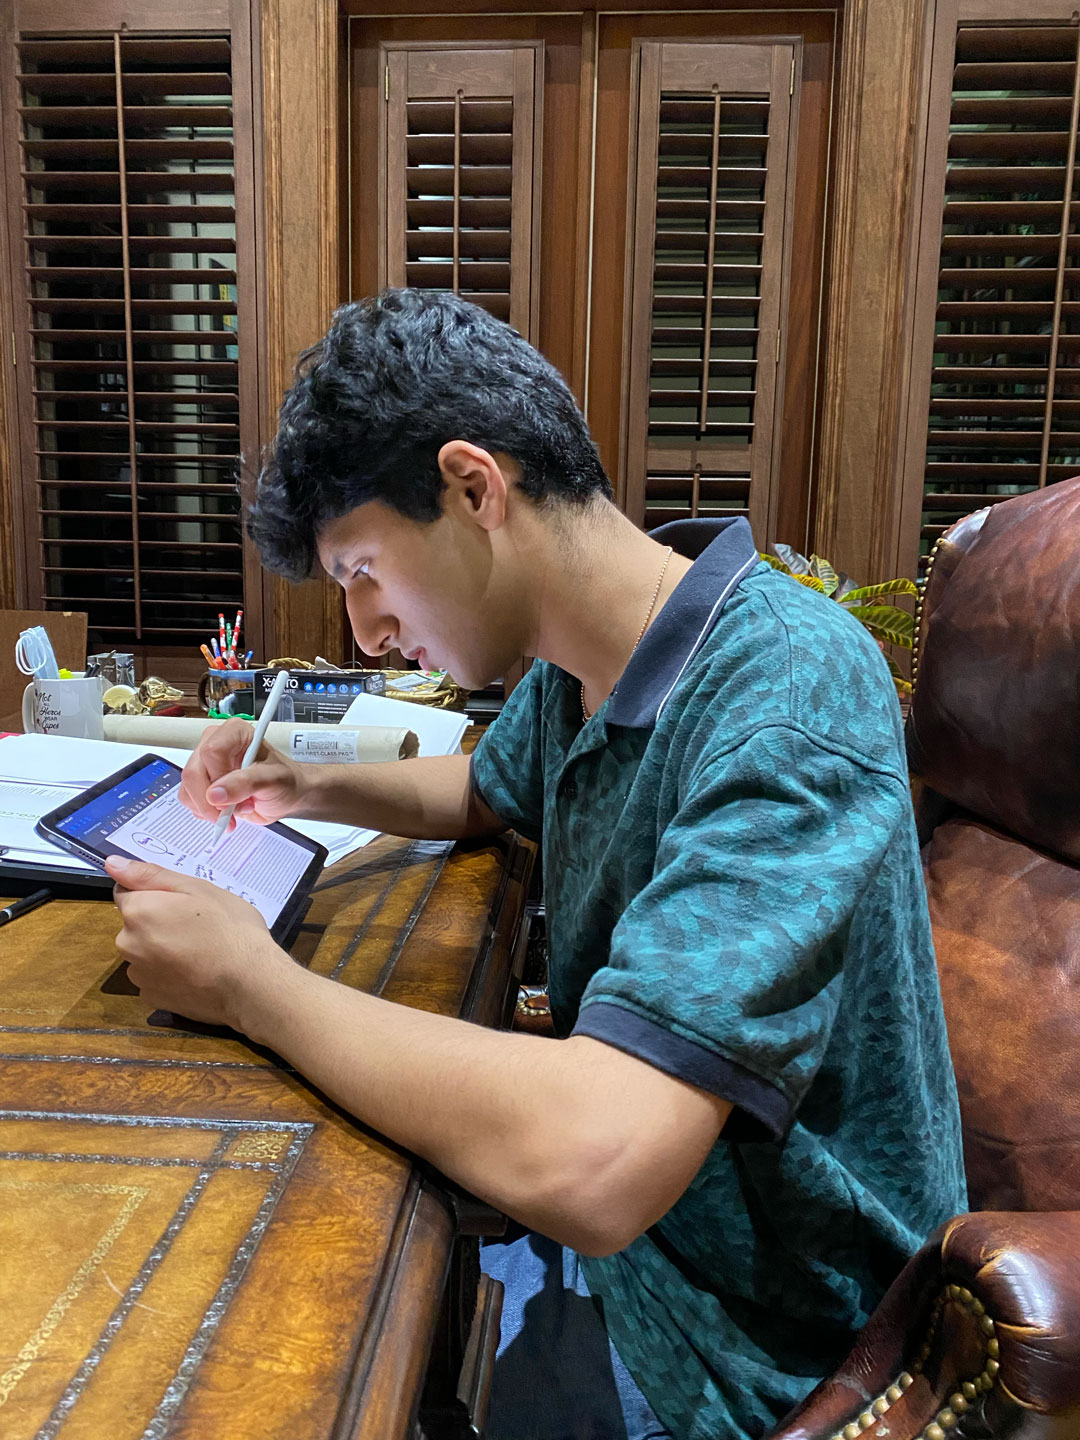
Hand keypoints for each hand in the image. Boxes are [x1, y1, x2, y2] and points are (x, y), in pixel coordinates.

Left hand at [105, 855, 295, 1028]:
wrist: (249, 984)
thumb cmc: (229, 929)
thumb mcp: (198, 889)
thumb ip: (150, 876)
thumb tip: (112, 864)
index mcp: (138, 911)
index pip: (127, 892)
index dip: (155, 894)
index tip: (183, 903)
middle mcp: (128, 943)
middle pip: (135, 924)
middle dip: (158, 922)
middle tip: (197, 926)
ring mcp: (138, 975)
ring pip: (144, 952)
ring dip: (162, 949)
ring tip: (200, 951)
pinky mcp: (151, 998)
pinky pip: (154, 978)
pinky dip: (169, 974)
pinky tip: (196, 972)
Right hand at [179, 717, 307, 829]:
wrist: (286, 795)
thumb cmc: (285, 782)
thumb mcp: (273, 781)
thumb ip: (245, 784)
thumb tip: (215, 793)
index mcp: (235, 732)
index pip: (211, 752)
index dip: (218, 778)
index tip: (234, 797)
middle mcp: (215, 743)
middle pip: (194, 772)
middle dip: (212, 800)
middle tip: (234, 812)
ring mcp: (205, 763)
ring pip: (188, 788)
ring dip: (211, 808)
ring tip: (238, 808)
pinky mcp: (202, 782)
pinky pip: (189, 798)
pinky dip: (206, 812)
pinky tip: (228, 811)